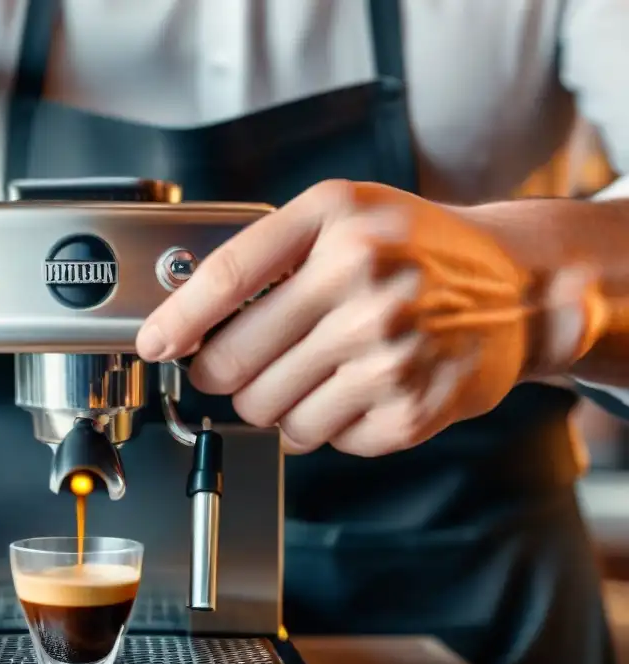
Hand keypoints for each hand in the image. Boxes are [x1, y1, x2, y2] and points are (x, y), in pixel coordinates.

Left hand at [136, 181, 599, 456]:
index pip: (226, 279)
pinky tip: (351, 391)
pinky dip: (323, 425)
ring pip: (271, 412)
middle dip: (220, 374)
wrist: (519, 289)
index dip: (176, 321)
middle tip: (233, 367)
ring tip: (311, 372)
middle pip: (234, 363)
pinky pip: (323, 439)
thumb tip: (189, 317)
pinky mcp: (410, 409)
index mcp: (336, 224)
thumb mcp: (344, 215)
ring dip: (273, 404)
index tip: (153, 344)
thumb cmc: (417, 249)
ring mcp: (389, 352)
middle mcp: (363, 283)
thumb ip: (266, 251)